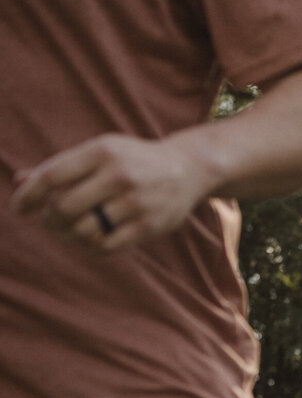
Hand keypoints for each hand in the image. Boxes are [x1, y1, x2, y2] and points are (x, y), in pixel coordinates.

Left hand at [12, 132, 213, 252]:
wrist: (187, 169)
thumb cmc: (132, 160)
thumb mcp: (99, 152)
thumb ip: (61, 166)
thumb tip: (19, 180)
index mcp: (102, 150)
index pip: (52, 176)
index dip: (29, 195)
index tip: (18, 209)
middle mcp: (119, 175)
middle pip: (64, 207)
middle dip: (50, 219)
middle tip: (50, 221)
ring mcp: (136, 202)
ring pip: (83, 230)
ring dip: (68, 236)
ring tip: (69, 231)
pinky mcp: (149, 226)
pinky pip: (106, 246)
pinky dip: (90, 247)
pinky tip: (89, 240)